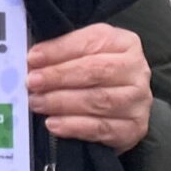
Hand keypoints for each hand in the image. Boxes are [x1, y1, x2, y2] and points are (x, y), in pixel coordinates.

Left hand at [27, 24, 151, 154]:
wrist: (123, 104)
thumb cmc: (97, 72)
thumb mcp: (82, 52)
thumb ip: (61, 51)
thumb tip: (32, 60)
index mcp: (124, 43)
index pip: (90, 42)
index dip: (59, 50)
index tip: (32, 58)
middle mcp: (137, 70)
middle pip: (95, 71)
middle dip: (59, 76)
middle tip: (32, 82)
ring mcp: (138, 101)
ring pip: (98, 100)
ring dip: (62, 102)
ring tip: (37, 102)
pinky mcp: (134, 128)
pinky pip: (101, 128)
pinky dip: (74, 126)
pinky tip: (53, 123)